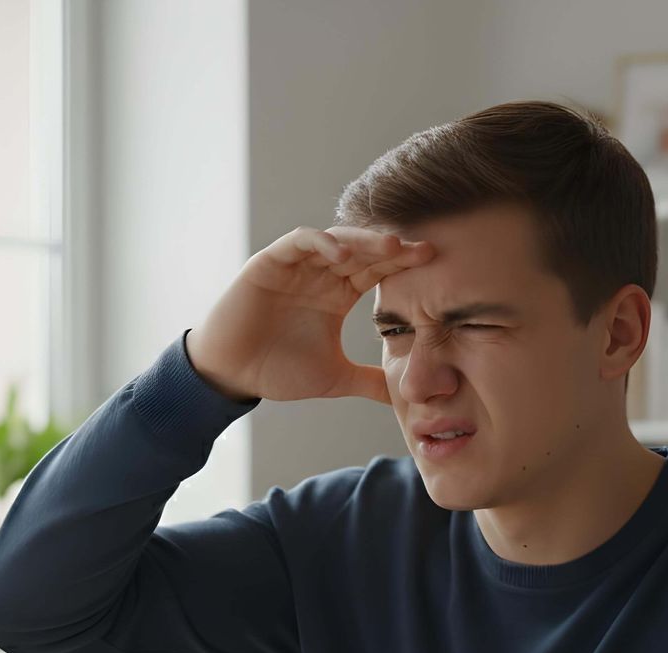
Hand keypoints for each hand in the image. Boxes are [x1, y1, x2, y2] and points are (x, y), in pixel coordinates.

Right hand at [186, 226, 434, 405]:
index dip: (404, 265)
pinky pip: (300, 241)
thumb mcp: (335, 379)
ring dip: (363, 241)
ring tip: (391, 247)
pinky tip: (341, 254)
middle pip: (364, 251)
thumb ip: (370, 383)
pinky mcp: (271, 261)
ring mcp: (297, 265)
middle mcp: (321, 273)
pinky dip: (321, 242)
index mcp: (338, 294)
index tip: (435, 265)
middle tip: (424, 252)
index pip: (377, 271)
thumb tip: (407, 398)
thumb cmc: (277, 371)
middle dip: (393, 250)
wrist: (232, 374)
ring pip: (337, 240)